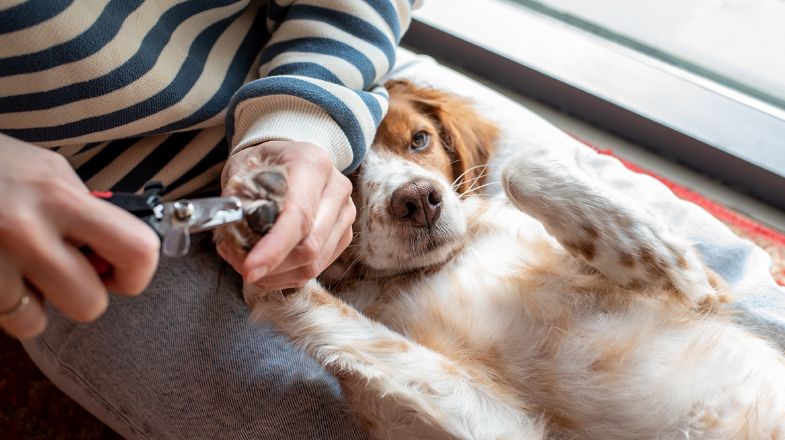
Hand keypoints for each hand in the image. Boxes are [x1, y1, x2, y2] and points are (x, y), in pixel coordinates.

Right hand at [0, 134, 159, 338]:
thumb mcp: (45, 170)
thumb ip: (84, 209)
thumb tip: (116, 253)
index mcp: (59, 196)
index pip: (135, 250)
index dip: (137, 271)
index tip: (121, 271)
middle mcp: (26, 230)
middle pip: (89, 304)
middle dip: (84, 295)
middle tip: (66, 272)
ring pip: (36, 323)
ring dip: (34, 305)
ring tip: (19, 270)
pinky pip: (2, 318)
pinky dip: (3, 303)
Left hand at [218, 141, 354, 289]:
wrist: (284, 160)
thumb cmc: (261, 166)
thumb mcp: (241, 172)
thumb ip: (240, 207)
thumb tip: (237, 245)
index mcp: (312, 164)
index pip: (299, 214)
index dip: (275, 247)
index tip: (250, 269)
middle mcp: (336, 188)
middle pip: (310, 245)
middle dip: (271, 265)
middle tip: (238, 263)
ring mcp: (344, 213)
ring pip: (313, 263)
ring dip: (275, 273)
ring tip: (247, 262)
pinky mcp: (343, 235)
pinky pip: (314, 268)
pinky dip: (285, 275)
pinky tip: (267, 264)